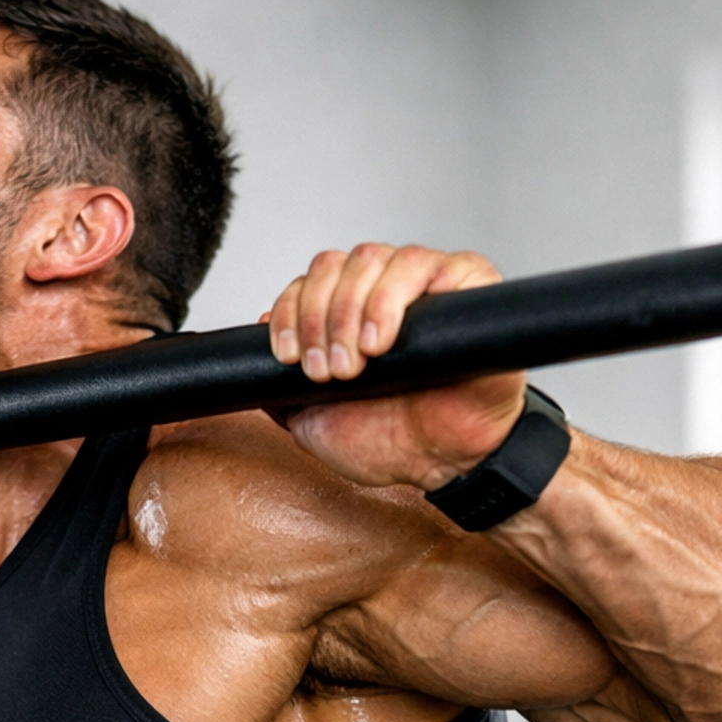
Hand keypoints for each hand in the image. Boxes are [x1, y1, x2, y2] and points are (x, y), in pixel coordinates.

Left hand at [265, 244, 525, 492]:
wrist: (442, 464)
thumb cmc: (390, 439)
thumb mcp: (310, 417)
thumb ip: (279, 382)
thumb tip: (256, 332)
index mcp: (349, 312)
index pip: (308, 282)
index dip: (291, 312)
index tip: (289, 356)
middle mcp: (383, 290)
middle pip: (335, 264)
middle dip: (319, 318)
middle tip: (329, 370)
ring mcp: (424, 283)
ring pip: (372, 257)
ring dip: (351, 309)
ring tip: (359, 361)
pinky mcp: (465, 282)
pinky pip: (424, 263)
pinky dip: (393, 296)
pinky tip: (383, 339)